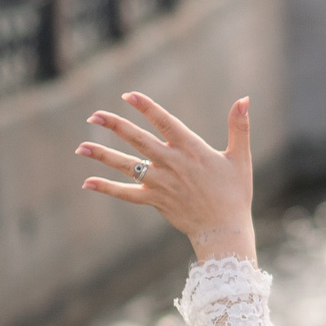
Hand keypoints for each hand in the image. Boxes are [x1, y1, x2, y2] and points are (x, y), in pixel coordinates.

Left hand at [78, 92, 257, 263]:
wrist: (224, 229)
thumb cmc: (235, 192)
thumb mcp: (240, 157)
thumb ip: (239, 126)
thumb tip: (244, 99)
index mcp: (192, 149)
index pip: (165, 122)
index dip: (147, 108)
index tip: (128, 95)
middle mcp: (172, 164)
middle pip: (139, 140)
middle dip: (115, 126)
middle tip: (93, 115)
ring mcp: (161, 183)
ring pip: (127, 166)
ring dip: (103, 155)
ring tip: (81, 147)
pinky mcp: (155, 200)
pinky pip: (126, 194)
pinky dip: (107, 188)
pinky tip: (88, 182)